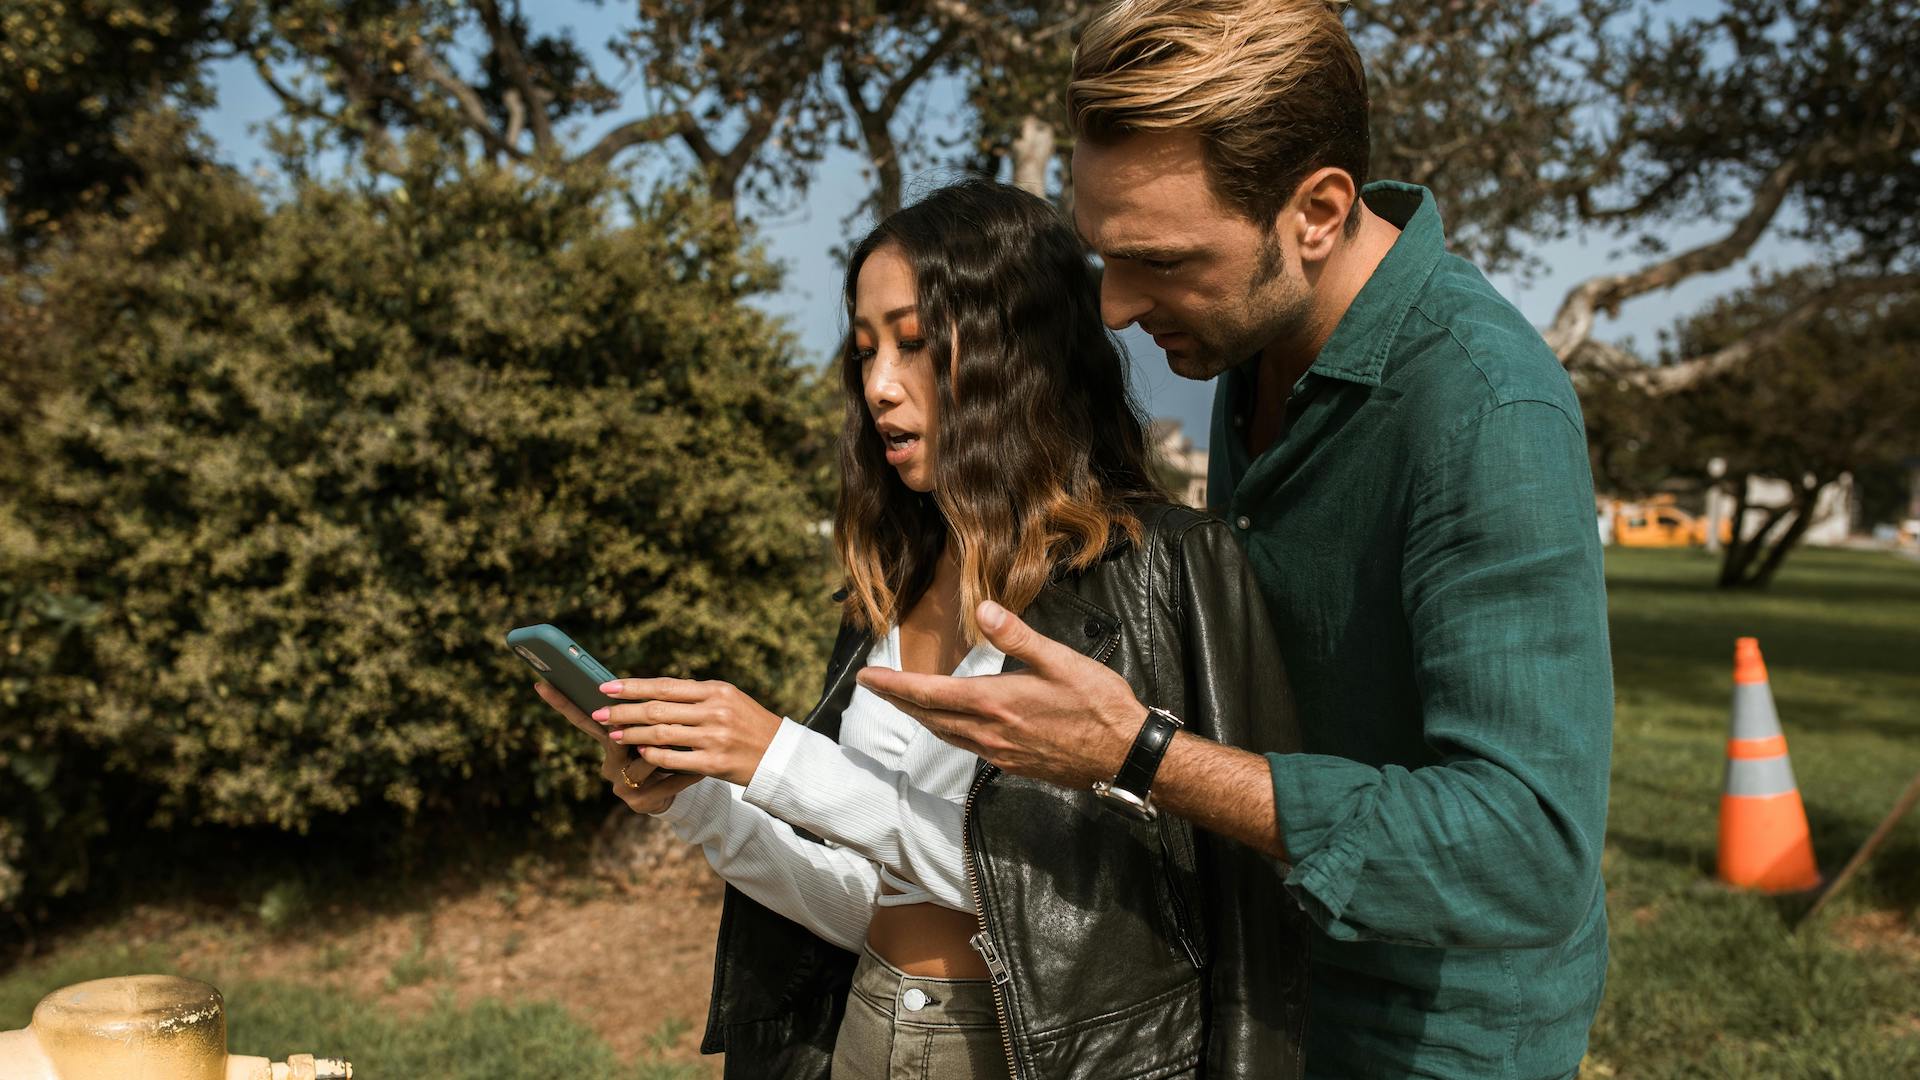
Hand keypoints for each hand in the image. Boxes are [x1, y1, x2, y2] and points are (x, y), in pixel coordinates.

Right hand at [533, 681, 700, 813]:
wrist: (678, 794)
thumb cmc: (665, 753)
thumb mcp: (655, 731)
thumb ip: (652, 711)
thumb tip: (663, 682)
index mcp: (608, 741)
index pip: (583, 719)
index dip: (562, 703)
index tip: (541, 684)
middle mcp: (609, 764)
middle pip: (617, 739)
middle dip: (638, 726)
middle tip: (657, 715)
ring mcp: (622, 785)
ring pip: (646, 759)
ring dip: (670, 751)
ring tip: (692, 743)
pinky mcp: (640, 803)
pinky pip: (666, 782)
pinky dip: (686, 774)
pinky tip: (701, 770)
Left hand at [594, 677, 782, 786]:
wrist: (779, 755)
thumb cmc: (749, 724)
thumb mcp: (728, 700)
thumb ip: (695, 696)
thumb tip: (653, 693)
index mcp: (716, 690)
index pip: (665, 686)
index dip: (632, 687)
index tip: (607, 687)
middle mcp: (714, 711)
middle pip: (657, 710)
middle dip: (623, 712)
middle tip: (599, 713)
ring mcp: (714, 737)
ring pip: (660, 734)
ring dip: (632, 734)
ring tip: (613, 733)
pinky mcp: (713, 763)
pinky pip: (673, 759)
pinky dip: (653, 755)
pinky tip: (640, 752)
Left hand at [857, 600, 1144, 788]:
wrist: (1125, 756)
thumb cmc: (1099, 706)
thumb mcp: (1061, 661)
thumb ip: (1018, 636)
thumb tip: (982, 608)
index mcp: (995, 703)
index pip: (929, 693)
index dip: (894, 684)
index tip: (867, 676)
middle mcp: (989, 732)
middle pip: (929, 716)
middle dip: (899, 700)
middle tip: (875, 685)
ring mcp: (999, 753)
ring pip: (946, 734)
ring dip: (921, 716)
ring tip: (906, 701)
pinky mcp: (1013, 765)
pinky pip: (967, 747)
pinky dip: (948, 731)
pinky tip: (952, 724)